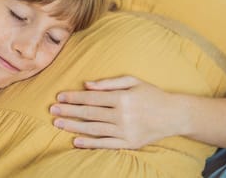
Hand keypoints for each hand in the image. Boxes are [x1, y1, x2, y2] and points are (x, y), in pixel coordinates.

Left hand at [49, 76, 174, 148]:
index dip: (74, 97)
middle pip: (89, 113)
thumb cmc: (151, 94)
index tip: (59, 96)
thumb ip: (109, 83)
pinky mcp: (129, 143)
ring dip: (74, 127)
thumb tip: (87, 84)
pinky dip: (89, 143)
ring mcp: (125, 131)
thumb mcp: (133, 81)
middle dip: (69, 111)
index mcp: (122, 97)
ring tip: (58, 124)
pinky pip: (105, 144)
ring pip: (93, 129)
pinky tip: (76, 141)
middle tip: (52, 110)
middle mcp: (122, 115)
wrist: (173, 115)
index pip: (92, 97)